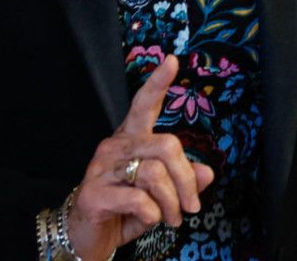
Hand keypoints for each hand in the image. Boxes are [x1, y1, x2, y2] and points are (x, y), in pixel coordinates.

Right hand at [65, 55, 217, 258]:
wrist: (88, 237)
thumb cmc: (126, 210)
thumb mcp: (162, 195)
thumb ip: (183, 180)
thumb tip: (208, 173)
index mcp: (131, 140)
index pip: (143, 105)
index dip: (158, 83)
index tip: (172, 60)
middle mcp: (115, 147)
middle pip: (167, 146)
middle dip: (187, 180)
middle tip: (191, 207)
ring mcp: (101, 169)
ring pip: (155, 174)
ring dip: (172, 203)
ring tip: (172, 219)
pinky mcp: (94, 193)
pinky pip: (138, 198)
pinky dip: (153, 214)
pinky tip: (150, 220)